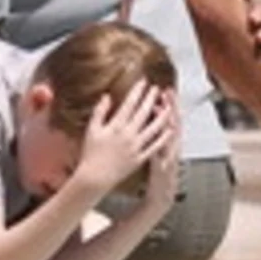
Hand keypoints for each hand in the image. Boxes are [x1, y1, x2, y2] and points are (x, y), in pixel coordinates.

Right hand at [73, 81, 176, 200]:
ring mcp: (136, 147)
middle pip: (143, 112)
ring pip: (153, 128)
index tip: (143, 81)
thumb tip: (107, 96)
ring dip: (162, 116)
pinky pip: (155, 146)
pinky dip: (163, 137)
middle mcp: (128, 135)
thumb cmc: (91, 154)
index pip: (130, 103)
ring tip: (169, 106)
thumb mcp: (92, 129)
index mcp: (116, 126)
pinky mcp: (140, 158)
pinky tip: (170, 130)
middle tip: (157, 88)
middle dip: (151, 98)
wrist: (95, 177)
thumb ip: (100, 111)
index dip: (138, 91)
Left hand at [135, 94, 182, 219]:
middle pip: (173, 124)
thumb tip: (150, 116)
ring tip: (167, 111)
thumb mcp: (158, 152)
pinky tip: (165, 139)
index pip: (169, 119)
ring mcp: (170, 158)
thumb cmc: (158, 173)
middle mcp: (172, 148)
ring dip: (171, 123)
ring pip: (172, 137)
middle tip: (167, 93)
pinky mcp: (165, 170)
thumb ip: (155, 135)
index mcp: (168, 143)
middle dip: (171, 108)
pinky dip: (166, 147)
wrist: (162, 196)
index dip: (168, 104)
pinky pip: (167, 156)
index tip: (164, 89)